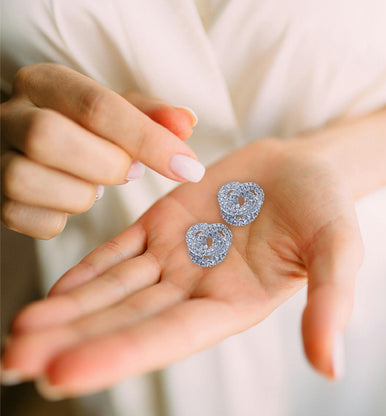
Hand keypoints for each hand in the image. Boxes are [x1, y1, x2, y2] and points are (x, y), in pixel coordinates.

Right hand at [1, 63, 201, 238]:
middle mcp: (10, 114)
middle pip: (48, 137)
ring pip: (27, 180)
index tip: (188, 167)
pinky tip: (70, 202)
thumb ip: (153, 116)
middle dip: (106, 165)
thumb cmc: (88, 128)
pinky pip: (25, 219)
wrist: (39, 142)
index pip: (97, 106)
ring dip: (80, 194)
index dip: (149, 140)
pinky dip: (58, 219)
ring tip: (96, 185)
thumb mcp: (120, 111)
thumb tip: (187, 122)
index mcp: (46, 83)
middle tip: (131, 172)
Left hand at [1, 138, 363, 397]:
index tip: (61, 372)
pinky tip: (54, 290)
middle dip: (71, 340)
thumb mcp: (337, 247)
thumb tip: (330, 366)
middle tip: (13, 361)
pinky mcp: (163, 223)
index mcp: (233, 302)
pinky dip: (86, 270)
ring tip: (18, 332)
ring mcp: (175, 256)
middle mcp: (196, 288)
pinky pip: (118, 251)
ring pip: (113, 289)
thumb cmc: (325, 205)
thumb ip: (330, 300)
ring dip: (67, 309)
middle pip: (126, 320)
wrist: (301, 167)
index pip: (168, 336)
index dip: (118, 354)